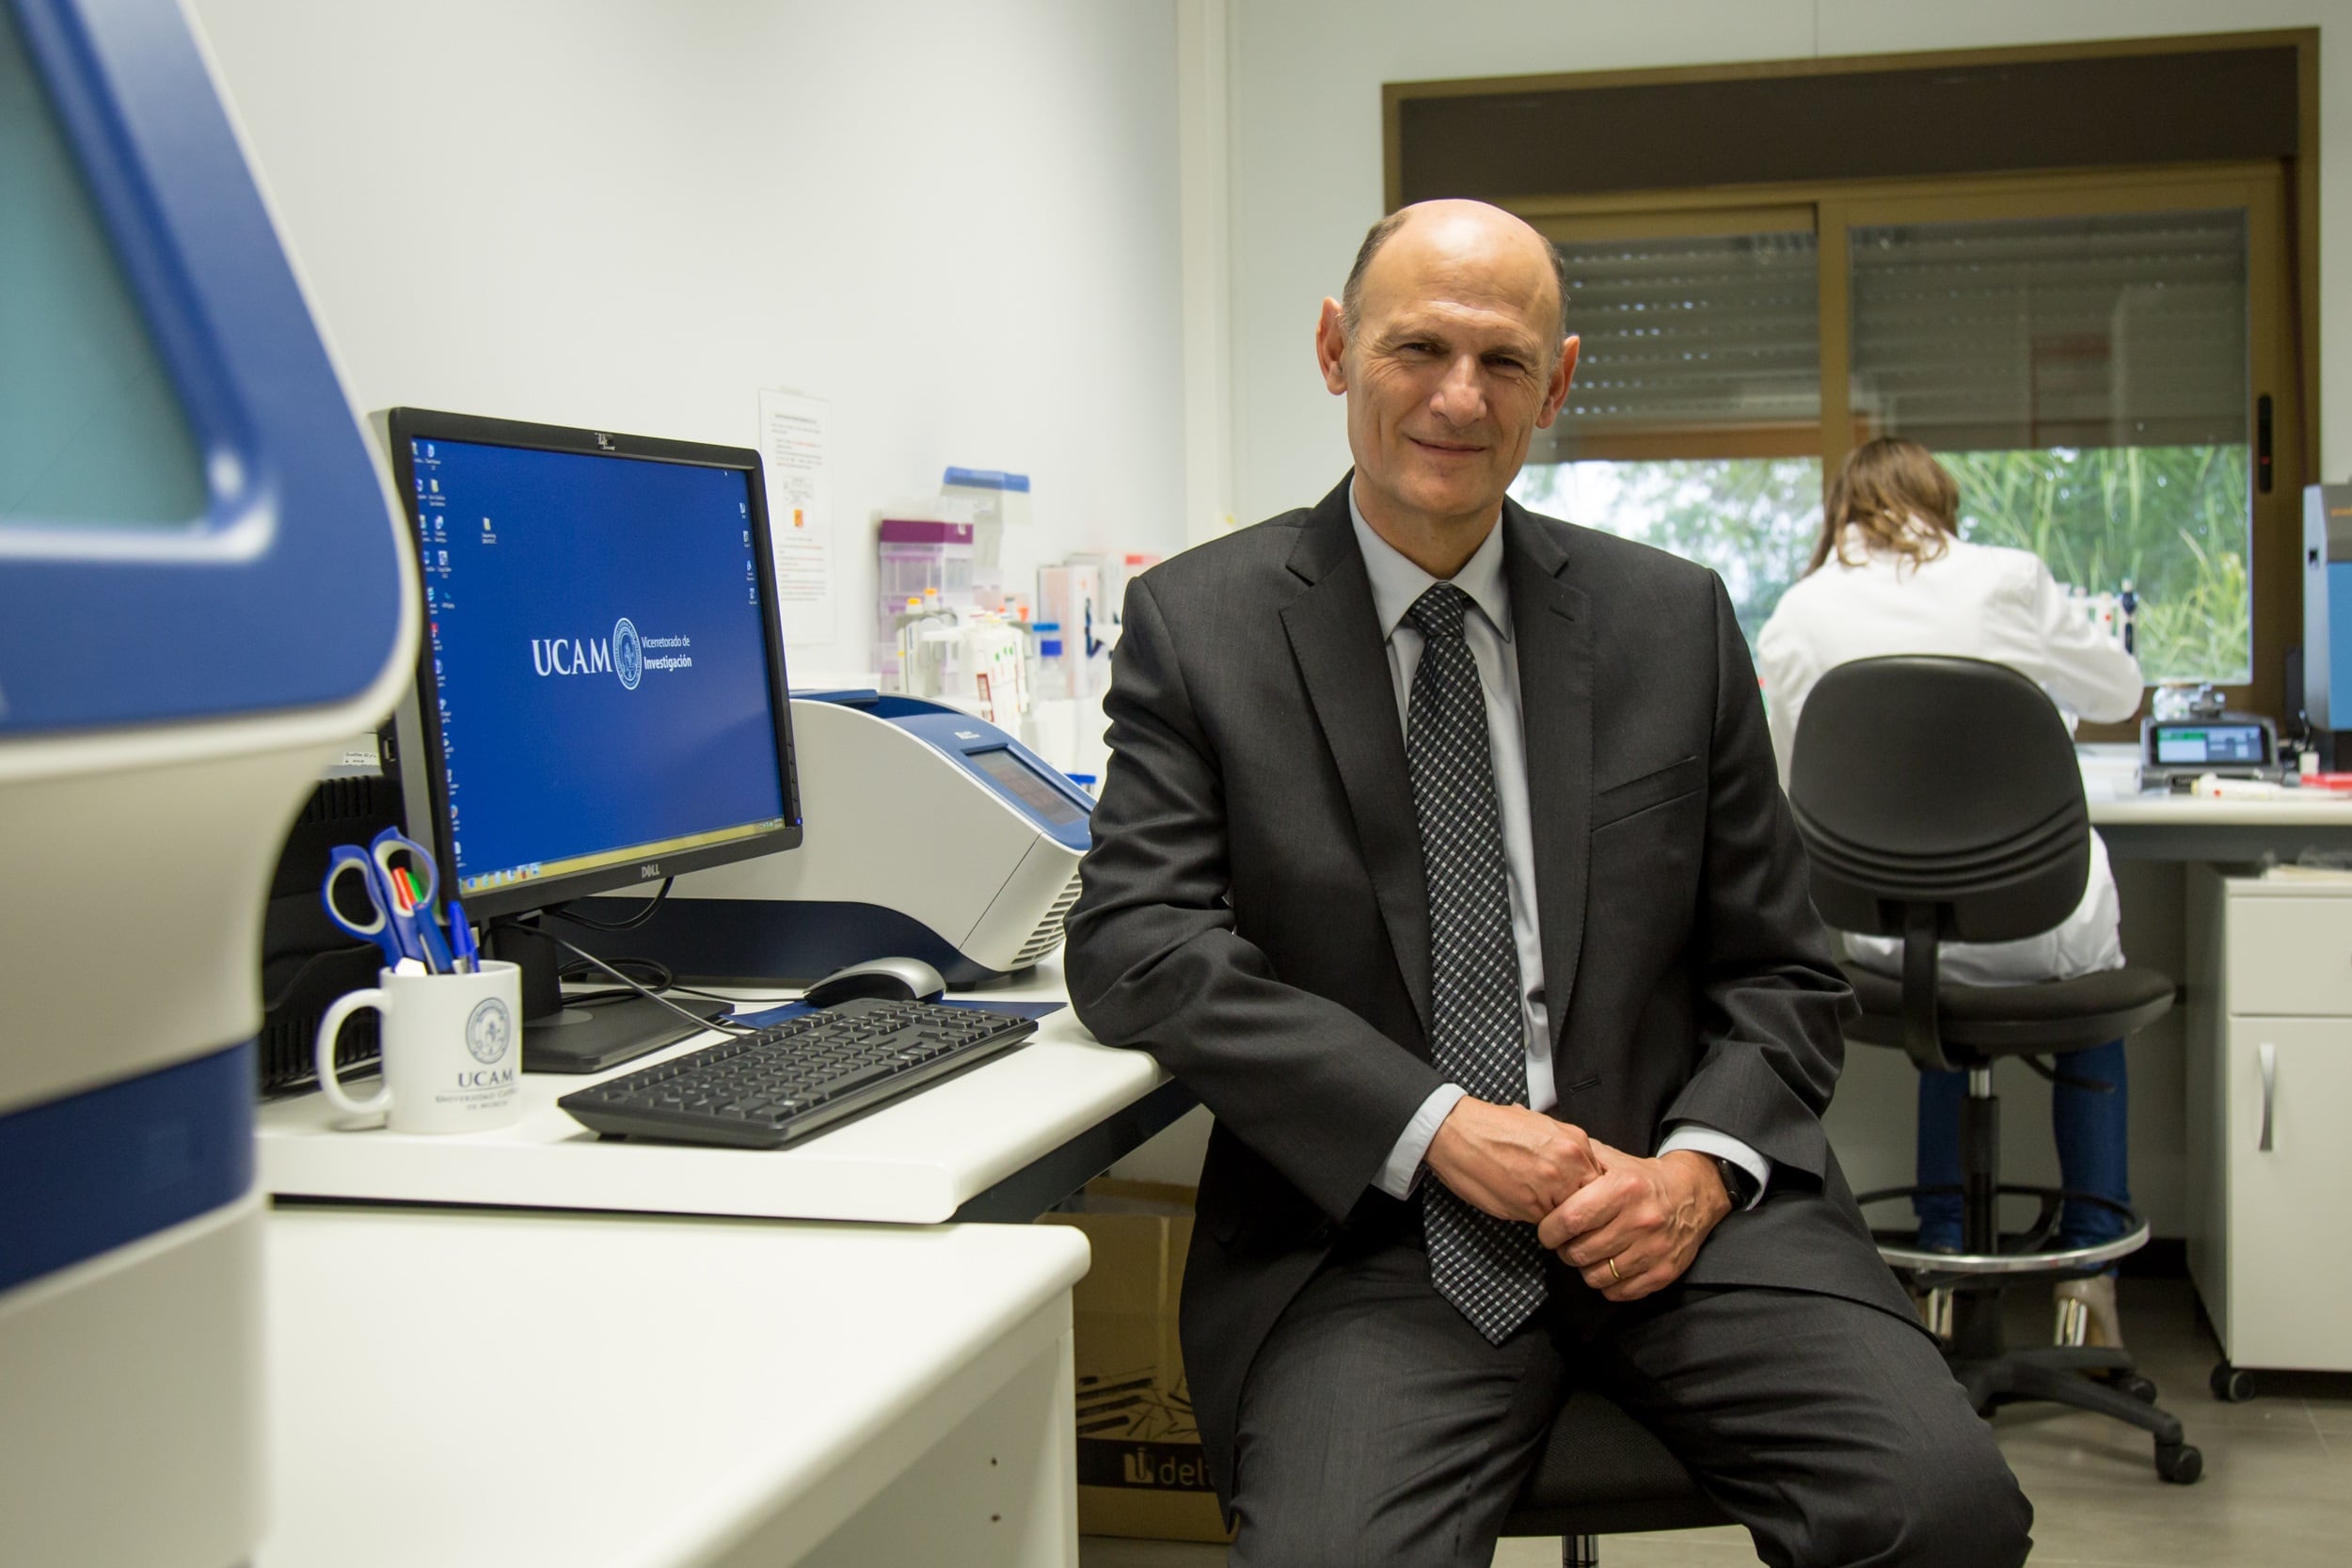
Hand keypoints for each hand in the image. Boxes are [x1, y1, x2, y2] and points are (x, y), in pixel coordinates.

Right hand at [1424, 1098, 1601, 1223]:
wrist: (1455, 1131)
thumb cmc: (1490, 1126)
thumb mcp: (1540, 1126)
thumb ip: (1565, 1150)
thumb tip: (1580, 1171)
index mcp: (1574, 1142)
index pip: (1603, 1182)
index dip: (1592, 1194)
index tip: (1581, 1199)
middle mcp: (1568, 1163)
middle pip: (1594, 1202)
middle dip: (1579, 1208)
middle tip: (1563, 1208)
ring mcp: (1550, 1186)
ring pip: (1570, 1217)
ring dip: (1558, 1218)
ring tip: (1538, 1205)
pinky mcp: (1528, 1206)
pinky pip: (1544, 1223)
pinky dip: (1536, 1219)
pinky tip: (1519, 1201)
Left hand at [1537, 1144, 1730, 1301]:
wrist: (1692, 1193)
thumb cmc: (1641, 1178)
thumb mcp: (1611, 1159)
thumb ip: (1577, 1163)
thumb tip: (1544, 1171)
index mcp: (1624, 1188)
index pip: (1570, 1219)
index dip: (1550, 1230)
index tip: (1548, 1230)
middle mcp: (1641, 1220)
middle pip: (1580, 1252)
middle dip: (1565, 1250)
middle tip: (1567, 1242)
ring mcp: (1655, 1249)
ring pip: (1596, 1276)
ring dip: (1585, 1268)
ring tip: (1588, 1252)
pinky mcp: (1664, 1272)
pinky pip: (1619, 1292)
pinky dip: (1607, 1283)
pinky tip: (1608, 1264)